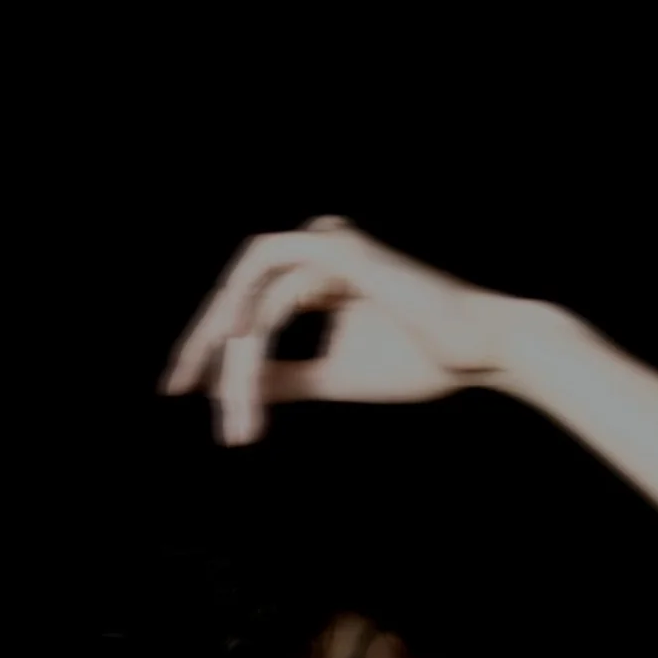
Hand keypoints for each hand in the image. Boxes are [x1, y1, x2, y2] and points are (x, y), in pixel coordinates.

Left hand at [157, 216, 519, 445]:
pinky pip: (277, 297)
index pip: (244, 300)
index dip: (208, 343)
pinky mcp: (340, 252)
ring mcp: (328, 243)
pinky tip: (248, 384)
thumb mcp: (332, 375)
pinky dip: (257, 343)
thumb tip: (229, 388)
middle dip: (202, 341)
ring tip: (233, 414)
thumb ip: (282, 376)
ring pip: (251, 296)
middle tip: (178, 386)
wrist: (479, 350)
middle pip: (235, 289)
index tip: (184, 388)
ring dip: (232, 358)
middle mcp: (316, 246)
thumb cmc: (420, 361)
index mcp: (315, 271)